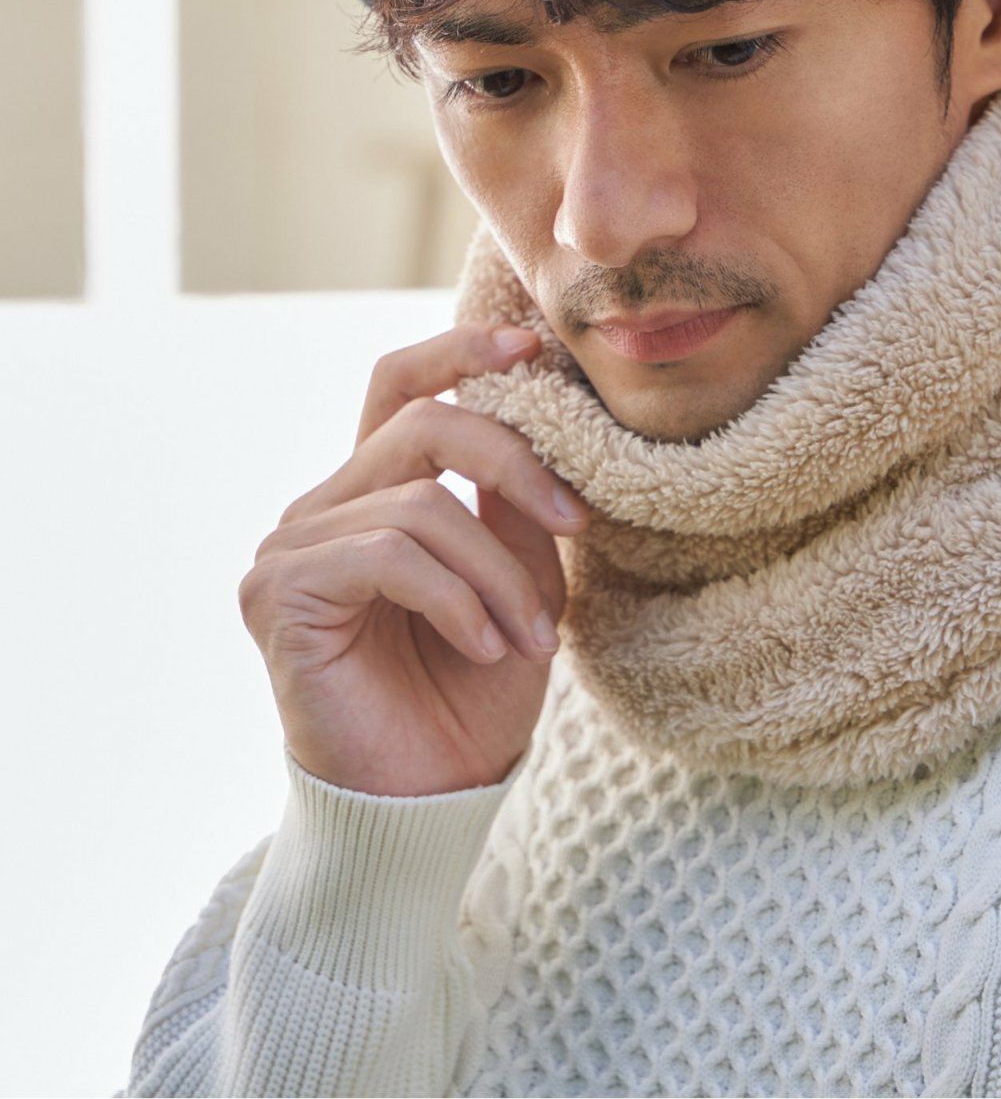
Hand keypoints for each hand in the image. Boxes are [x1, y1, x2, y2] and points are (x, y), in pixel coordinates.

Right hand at [236, 322, 584, 795]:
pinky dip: (457, 599)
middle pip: (423, 424)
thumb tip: (539, 423)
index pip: (400, 386)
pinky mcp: (276, 594)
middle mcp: (324, 508)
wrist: (429, 802)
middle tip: (576, 519)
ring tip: (534, 636)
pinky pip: (389, 556)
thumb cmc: (474, 696)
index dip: (460, 351)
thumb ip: (517, 505)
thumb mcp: (522, 582)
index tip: (531, 346)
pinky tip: (485, 646)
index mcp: (377, 492)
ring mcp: (291, 548)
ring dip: (498, 571)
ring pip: (421, 504)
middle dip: (514, 462)